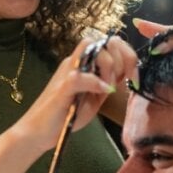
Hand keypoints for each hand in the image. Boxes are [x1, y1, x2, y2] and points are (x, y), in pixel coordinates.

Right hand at [16, 33, 136, 152]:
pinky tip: (103, 92)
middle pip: (104, 40)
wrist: (38, 131)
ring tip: (107, 89)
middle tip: (118, 82)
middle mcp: (75, 62)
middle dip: (120, 59)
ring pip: (92, 48)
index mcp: (84, 64)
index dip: (128, 55)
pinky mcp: (62, 87)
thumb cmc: (65, 116)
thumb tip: (126, 73)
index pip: (110, 44)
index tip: (134, 76)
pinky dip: (95, 82)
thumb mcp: (94, 99)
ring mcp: (67, 72)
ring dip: (108, 67)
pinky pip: (80, 76)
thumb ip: (107, 84)